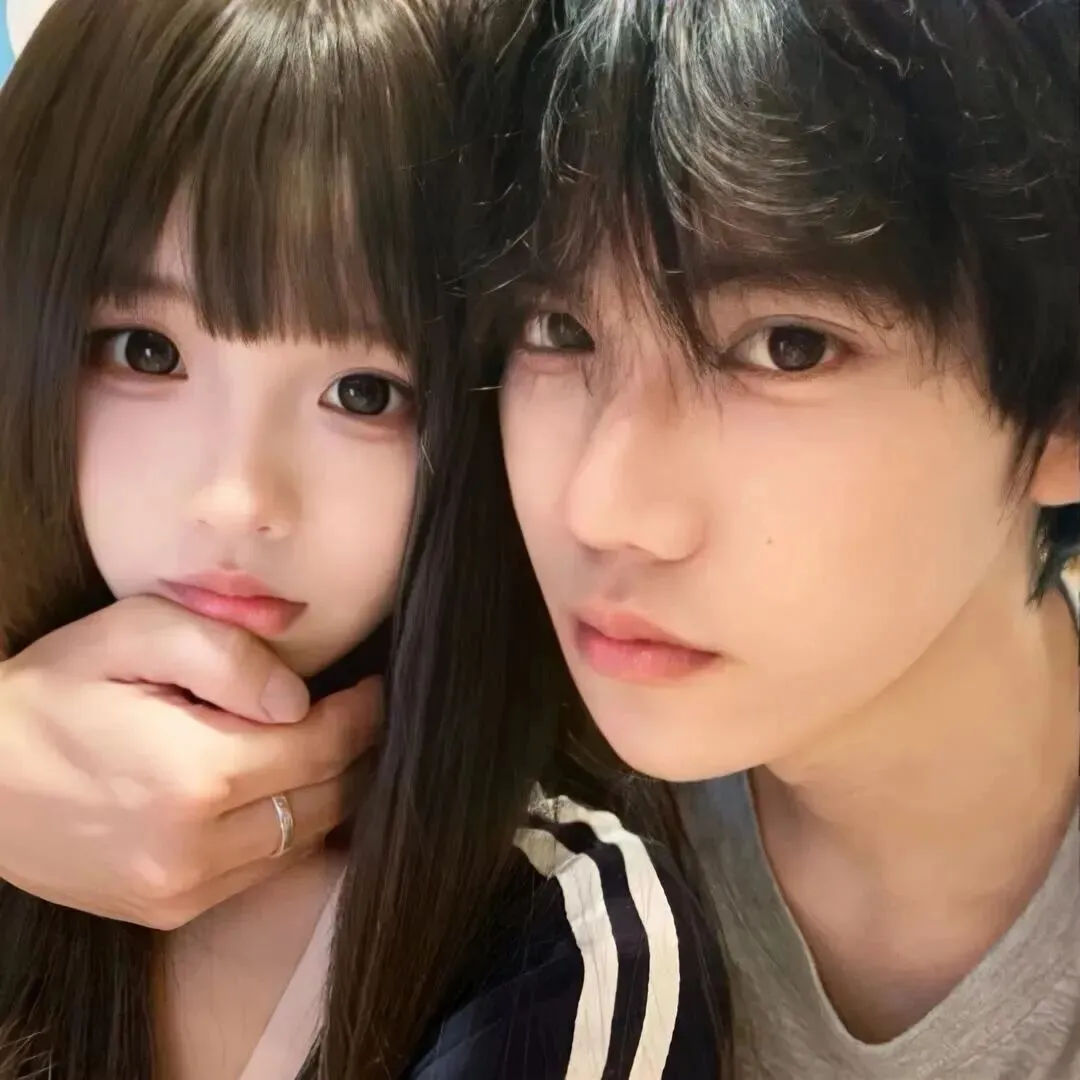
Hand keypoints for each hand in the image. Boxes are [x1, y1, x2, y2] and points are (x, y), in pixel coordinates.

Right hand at [0, 595, 379, 928]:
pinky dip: (287, 829)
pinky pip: (262, 871)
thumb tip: (300, 698)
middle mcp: (197, 848)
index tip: (375, 685)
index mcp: (196, 774)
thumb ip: (227, 654)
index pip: (324, 746)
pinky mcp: (165, 910)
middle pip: (325, 799)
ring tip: (329, 745)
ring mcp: (181, 889)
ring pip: (301, 840)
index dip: (363, 714)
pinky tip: (280, 790)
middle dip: (356, 751)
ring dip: (328, 792)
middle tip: (361, 713)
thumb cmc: (52, 690)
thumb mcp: (133, 633)